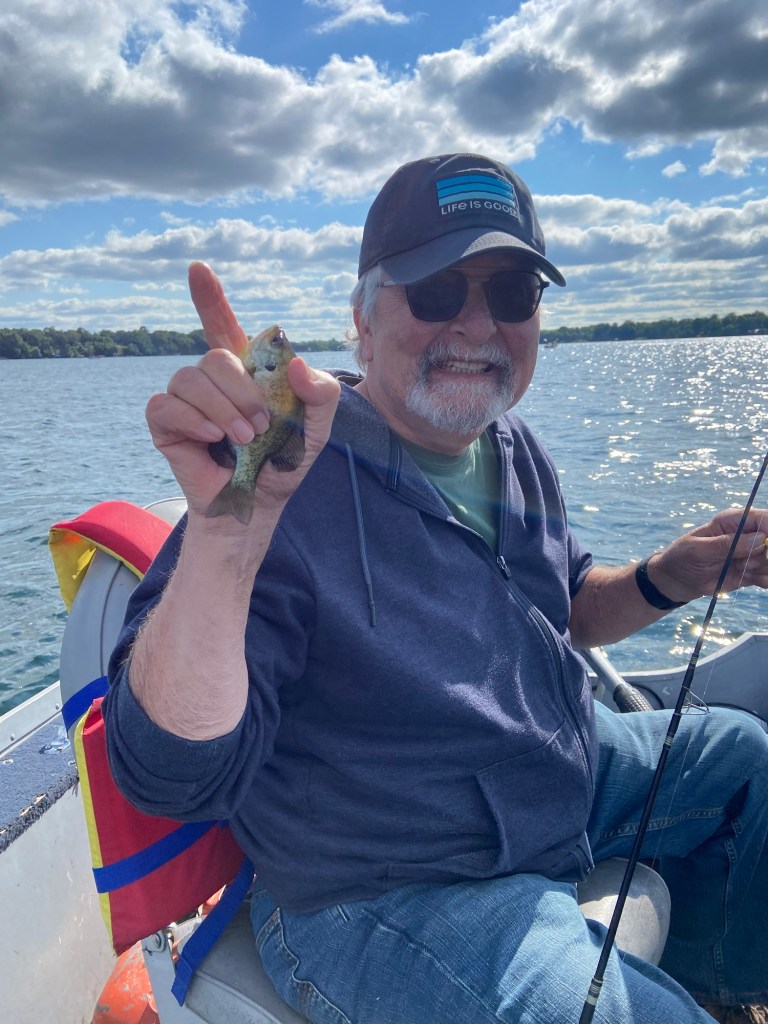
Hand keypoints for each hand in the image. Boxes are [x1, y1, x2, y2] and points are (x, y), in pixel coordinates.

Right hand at [145, 262, 339, 520]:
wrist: (257, 506)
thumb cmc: (283, 464)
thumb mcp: (316, 430)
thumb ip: (322, 395)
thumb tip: (296, 365)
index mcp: (245, 372)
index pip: (223, 325)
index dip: (210, 297)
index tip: (197, 269)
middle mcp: (211, 380)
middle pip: (215, 356)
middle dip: (242, 390)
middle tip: (261, 427)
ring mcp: (184, 400)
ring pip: (189, 377)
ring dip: (221, 408)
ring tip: (242, 440)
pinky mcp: (165, 424)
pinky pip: (166, 405)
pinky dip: (194, 420)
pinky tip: (214, 439)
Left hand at [649, 508, 767, 602]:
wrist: (676, 581)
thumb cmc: (682, 558)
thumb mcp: (698, 550)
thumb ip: (727, 545)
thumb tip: (760, 539)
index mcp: (732, 520)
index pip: (763, 518)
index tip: (766, 544)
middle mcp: (746, 534)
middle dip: (763, 555)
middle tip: (744, 564)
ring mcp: (750, 553)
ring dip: (761, 569)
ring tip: (739, 571)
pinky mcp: (751, 571)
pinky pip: (767, 576)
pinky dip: (764, 580)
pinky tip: (749, 580)